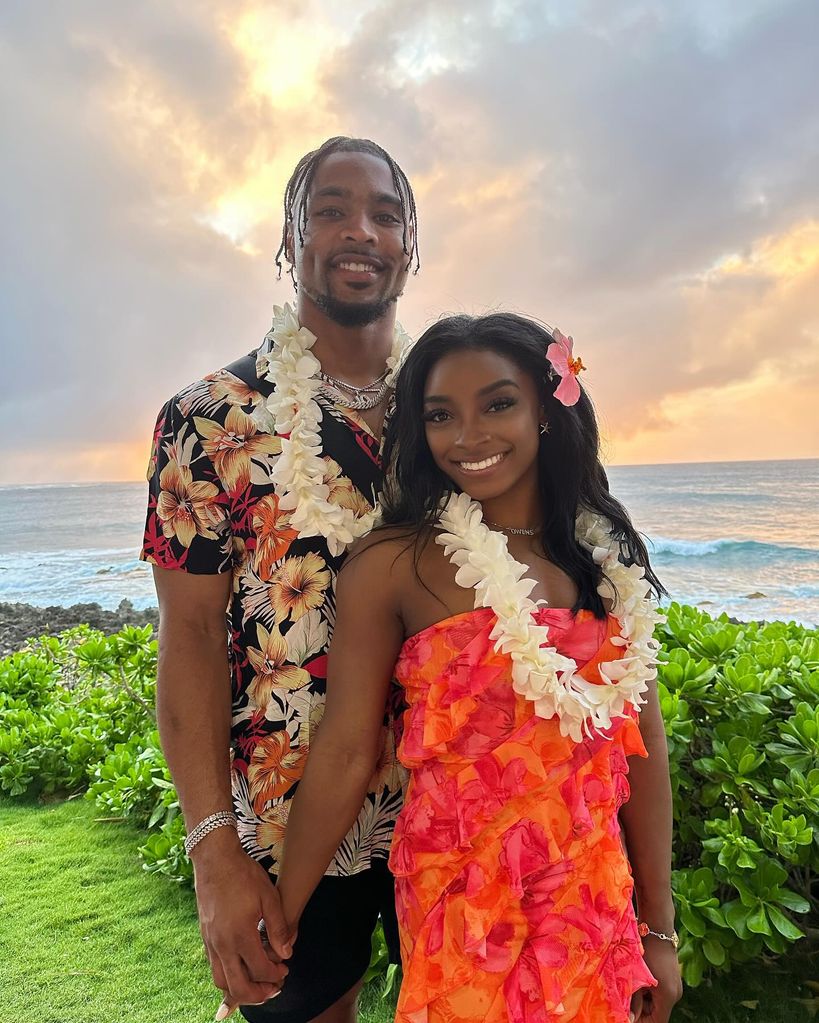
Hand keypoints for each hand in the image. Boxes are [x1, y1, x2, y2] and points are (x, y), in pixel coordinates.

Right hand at [191, 829, 292, 1008]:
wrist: (215, 859)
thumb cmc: (244, 874)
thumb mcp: (269, 897)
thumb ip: (278, 928)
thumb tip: (286, 952)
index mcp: (240, 934)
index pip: (260, 970)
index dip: (275, 975)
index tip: (285, 970)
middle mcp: (222, 944)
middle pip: (237, 987)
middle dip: (257, 994)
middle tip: (272, 988)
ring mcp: (210, 942)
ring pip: (221, 980)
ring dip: (240, 989)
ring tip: (257, 983)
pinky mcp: (205, 936)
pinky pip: (214, 967)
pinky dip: (228, 975)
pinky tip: (241, 967)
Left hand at [630, 941, 682, 1021]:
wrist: (657, 928)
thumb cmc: (646, 951)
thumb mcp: (637, 977)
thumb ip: (634, 1000)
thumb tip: (629, 1018)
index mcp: (668, 997)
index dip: (642, 1022)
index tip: (628, 1017)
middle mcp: (675, 995)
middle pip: (657, 1014)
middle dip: (640, 1011)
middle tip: (624, 1002)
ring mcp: (675, 987)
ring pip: (657, 1003)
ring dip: (643, 1000)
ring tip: (629, 988)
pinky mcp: (672, 979)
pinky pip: (660, 994)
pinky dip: (648, 991)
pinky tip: (637, 980)